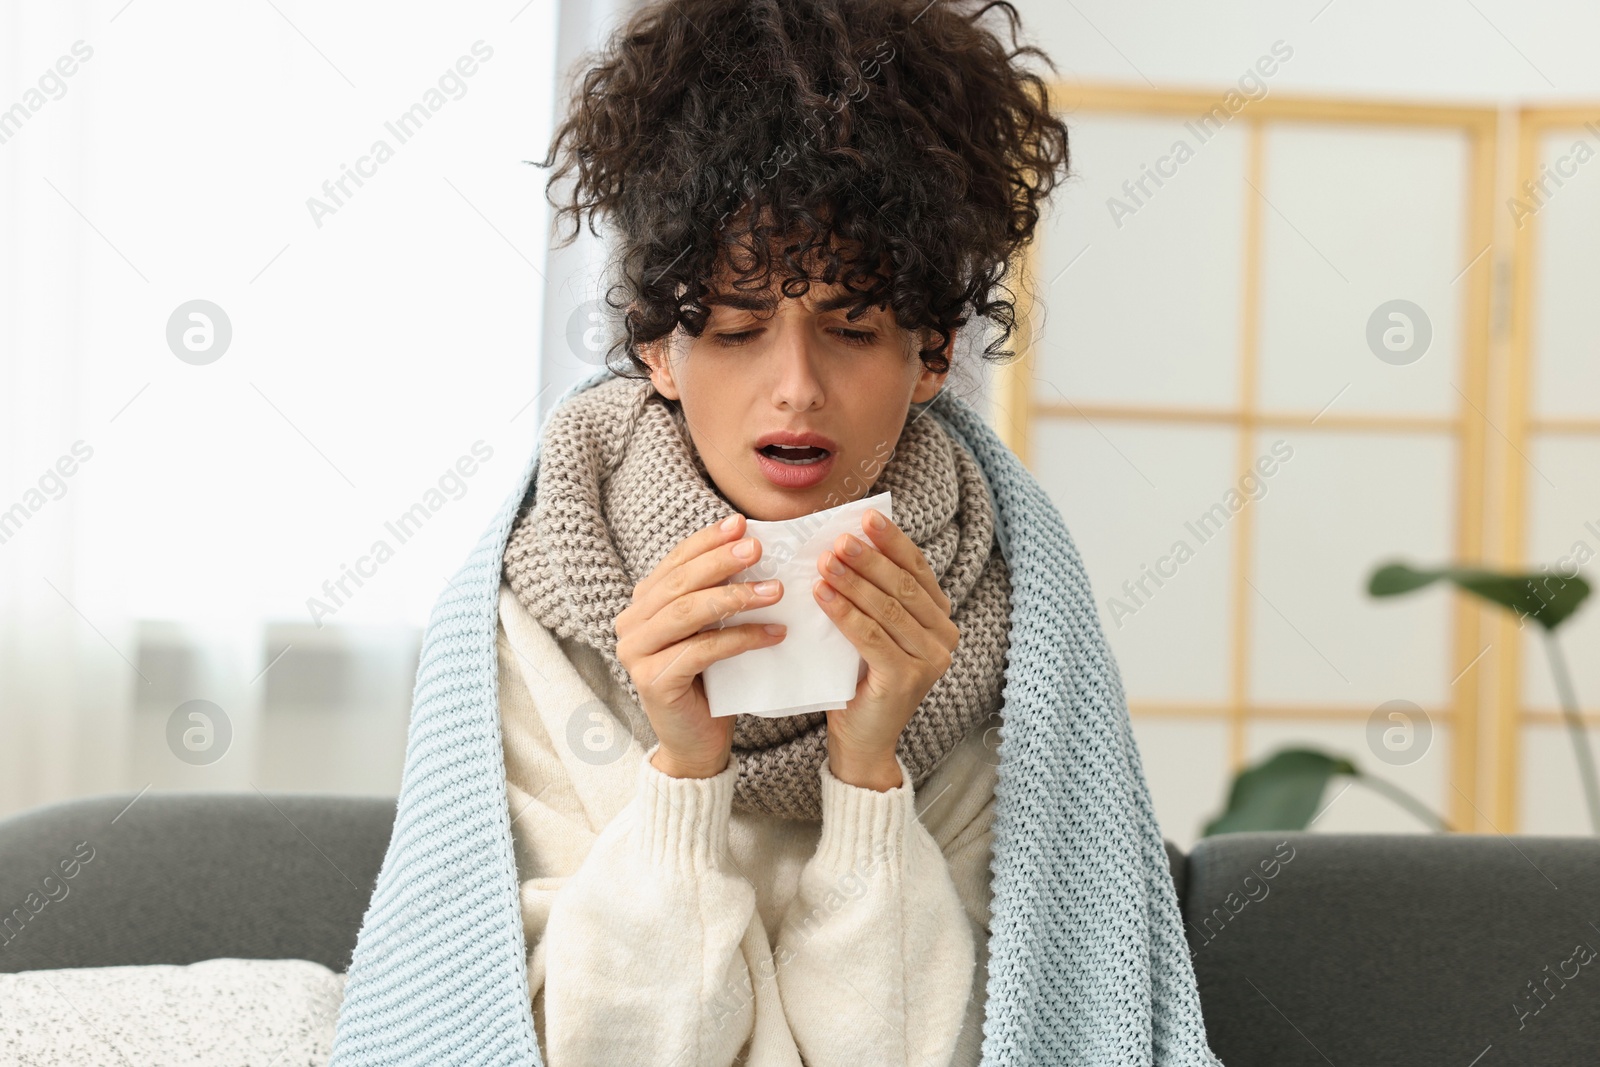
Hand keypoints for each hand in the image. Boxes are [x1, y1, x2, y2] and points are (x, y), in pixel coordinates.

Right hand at [613, 513, 786, 777]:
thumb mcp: (712, 630)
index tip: (741, 523)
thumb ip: (717, 595)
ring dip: (735, 597)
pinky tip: (774, 634)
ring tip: (776, 591)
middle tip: (759, 548)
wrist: (697, 744)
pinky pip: (702, 649)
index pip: (676, 562)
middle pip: (680, 583)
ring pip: (688, 613)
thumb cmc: (710, 682)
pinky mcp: (653, 680)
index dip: (707, 541)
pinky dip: (741, 638)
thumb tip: (753, 548)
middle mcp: (630, 624)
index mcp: (642, 605)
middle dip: (722, 561)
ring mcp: (636, 653)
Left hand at [813, 507, 960, 789]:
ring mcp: (930, 660)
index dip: (892, 542)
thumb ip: (872, 597)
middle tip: (839, 538)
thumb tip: (842, 545)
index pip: (917, 570)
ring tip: (824, 562)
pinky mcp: (907, 679)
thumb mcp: (871, 632)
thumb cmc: (860, 681)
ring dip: (854, 581)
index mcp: (939, 620)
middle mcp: (944, 638)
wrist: (861, 741)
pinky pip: (871, 637)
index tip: (866, 517)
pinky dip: (845, 613)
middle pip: (904, 586)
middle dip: (869, 558)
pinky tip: (822, 595)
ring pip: (888, 609)